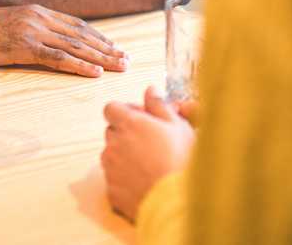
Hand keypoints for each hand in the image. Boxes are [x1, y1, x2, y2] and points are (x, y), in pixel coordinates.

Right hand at [0, 4, 128, 76]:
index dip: (98, 38)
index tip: (114, 48)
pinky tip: (94, 73)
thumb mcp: (9, 27)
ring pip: (75, 46)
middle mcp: (40, 18)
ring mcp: (33, 31)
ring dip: (100, 58)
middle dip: (106, 49)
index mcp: (38, 11)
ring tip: (118, 67)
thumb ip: (30, 32)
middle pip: (82, 35)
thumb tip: (45, 45)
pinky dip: (79, 66)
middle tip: (126, 60)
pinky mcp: (25, 47)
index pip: (77, 25)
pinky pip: (58, 58)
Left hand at [101, 86, 194, 220]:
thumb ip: (159, 105)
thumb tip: (150, 90)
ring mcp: (110, 169)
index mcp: (129, 124)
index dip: (125, 112)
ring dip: (124, 156)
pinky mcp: (112, 191)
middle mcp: (114, 144)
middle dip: (126, 134)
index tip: (140, 119)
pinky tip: (145, 182)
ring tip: (150, 164)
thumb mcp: (177, 126)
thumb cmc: (180, 160)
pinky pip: (114, 180)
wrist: (176, 201)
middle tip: (150, 142)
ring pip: (111, 156)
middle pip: (111, 132)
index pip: (111, 108)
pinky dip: (125, 179)